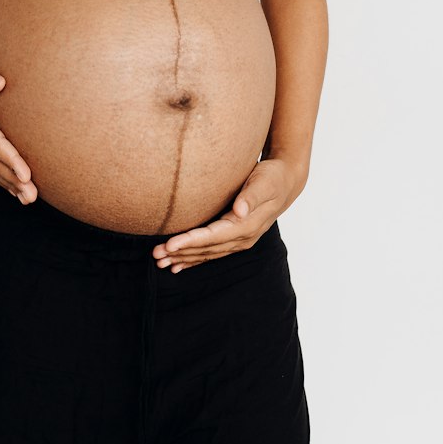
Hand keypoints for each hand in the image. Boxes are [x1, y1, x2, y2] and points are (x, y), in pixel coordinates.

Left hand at [151, 157, 306, 271]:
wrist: (286, 182)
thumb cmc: (272, 178)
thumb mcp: (264, 182)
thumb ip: (251, 196)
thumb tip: (239, 210)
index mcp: (247, 225)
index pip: (214, 236)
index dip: (191, 241)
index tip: (171, 245)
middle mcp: (243, 238)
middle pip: (207, 248)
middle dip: (181, 253)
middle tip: (156, 255)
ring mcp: (240, 241)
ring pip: (207, 253)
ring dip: (184, 258)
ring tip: (161, 262)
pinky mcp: (235, 238)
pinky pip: (212, 252)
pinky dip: (194, 259)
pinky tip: (178, 265)